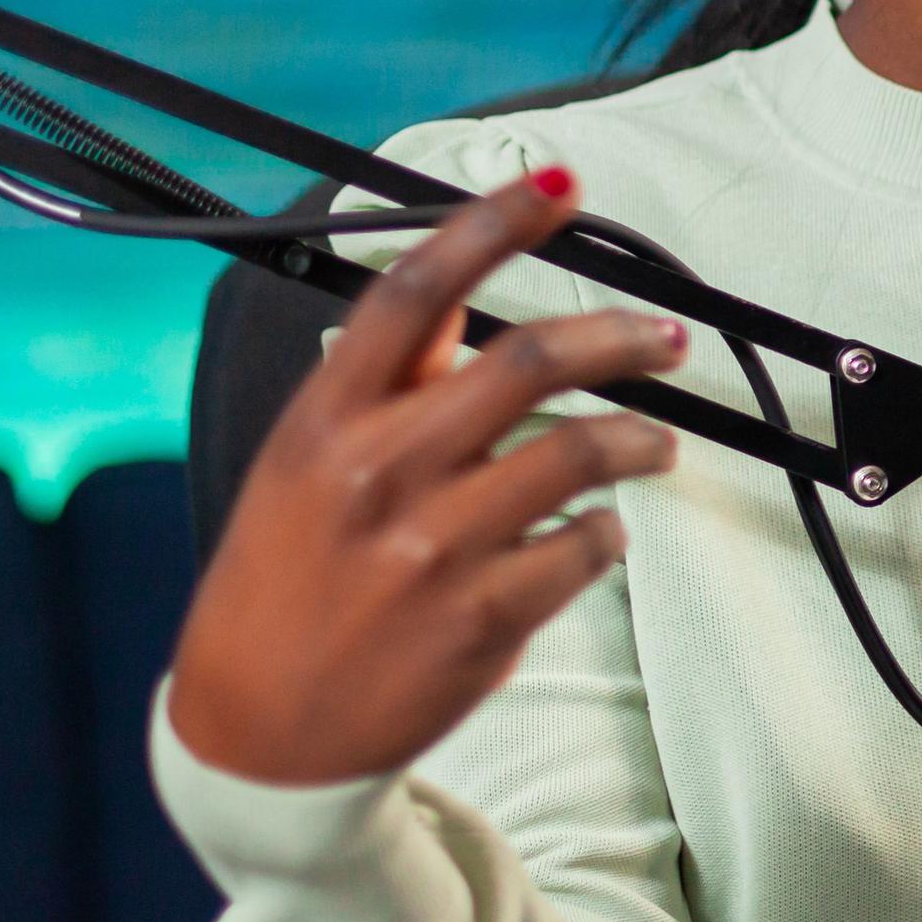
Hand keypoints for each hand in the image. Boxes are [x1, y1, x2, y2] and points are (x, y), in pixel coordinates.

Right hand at [165, 169, 684, 786]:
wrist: (256, 734)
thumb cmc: (282, 586)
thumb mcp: (299, 470)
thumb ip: (378, 394)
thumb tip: (457, 312)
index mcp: (325, 423)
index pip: (415, 293)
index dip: (490, 225)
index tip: (553, 187)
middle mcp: (378, 474)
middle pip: (529, 362)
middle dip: (620, 336)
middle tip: (664, 336)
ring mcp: (433, 549)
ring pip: (580, 453)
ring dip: (639, 438)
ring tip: (656, 441)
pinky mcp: (482, 620)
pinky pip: (585, 550)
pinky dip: (606, 535)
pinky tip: (598, 536)